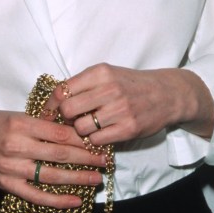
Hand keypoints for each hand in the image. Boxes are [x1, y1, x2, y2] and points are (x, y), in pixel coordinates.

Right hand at [0, 108, 106, 207]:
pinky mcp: (7, 185)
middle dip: (87, 158)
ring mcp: (11, 168)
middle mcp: (16, 146)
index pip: (58, 132)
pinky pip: (36, 196)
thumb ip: (40, 124)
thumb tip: (72, 130)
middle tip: (106, 160)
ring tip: (97, 179)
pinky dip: (57, 200)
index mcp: (20, 124)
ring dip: (78, 179)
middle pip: (59, 154)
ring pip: (51, 176)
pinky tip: (75, 201)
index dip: (81, 138)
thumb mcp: (15, 115)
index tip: (98, 140)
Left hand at [46, 63, 213, 145]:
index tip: (47, 113)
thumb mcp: (107, 74)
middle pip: (67, 111)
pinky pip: (97, 140)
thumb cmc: (130, 84)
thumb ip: (82, 84)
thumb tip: (53, 102)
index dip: (50, 105)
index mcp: (100, 72)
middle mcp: (109, 89)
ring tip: (88, 126)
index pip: (62, 90)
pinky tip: (100, 133)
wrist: (166, 94)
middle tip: (69, 121)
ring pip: (81, 128)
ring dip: (80, 131)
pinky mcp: (128, 128)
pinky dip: (94, 139)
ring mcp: (120, 110)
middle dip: (64, 119)